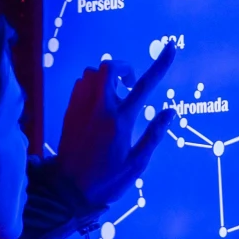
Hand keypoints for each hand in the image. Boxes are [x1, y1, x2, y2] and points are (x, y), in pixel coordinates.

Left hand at [54, 45, 175, 210]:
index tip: (170, 46)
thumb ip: (153, 135)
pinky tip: (97, 102)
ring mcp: (81, 108)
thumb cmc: (106, 181)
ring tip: (114, 95)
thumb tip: (170, 111)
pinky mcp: (69, 112)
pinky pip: (80, 84)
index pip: (144, 85)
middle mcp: (99, 109)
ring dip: (106, 77)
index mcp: (120, 121)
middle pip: (109, 67)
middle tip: (130, 85)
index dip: (160, 64)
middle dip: (124, 68)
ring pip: (92, 73)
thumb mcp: (136, 164)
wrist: (68, 191)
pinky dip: (91, 85)